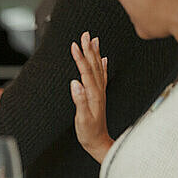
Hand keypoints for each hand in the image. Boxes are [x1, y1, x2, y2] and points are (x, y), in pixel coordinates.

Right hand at [70, 32, 113, 163]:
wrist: (99, 143)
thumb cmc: (89, 133)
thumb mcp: (82, 119)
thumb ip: (80, 101)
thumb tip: (75, 84)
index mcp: (93, 94)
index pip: (86, 71)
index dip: (80, 57)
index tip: (74, 44)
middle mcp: (99, 91)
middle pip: (94, 65)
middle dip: (89, 49)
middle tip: (85, 34)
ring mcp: (100, 93)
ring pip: (98, 68)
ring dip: (96, 53)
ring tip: (94, 40)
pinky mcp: (99, 96)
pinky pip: (102, 77)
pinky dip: (103, 66)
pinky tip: (103, 59)